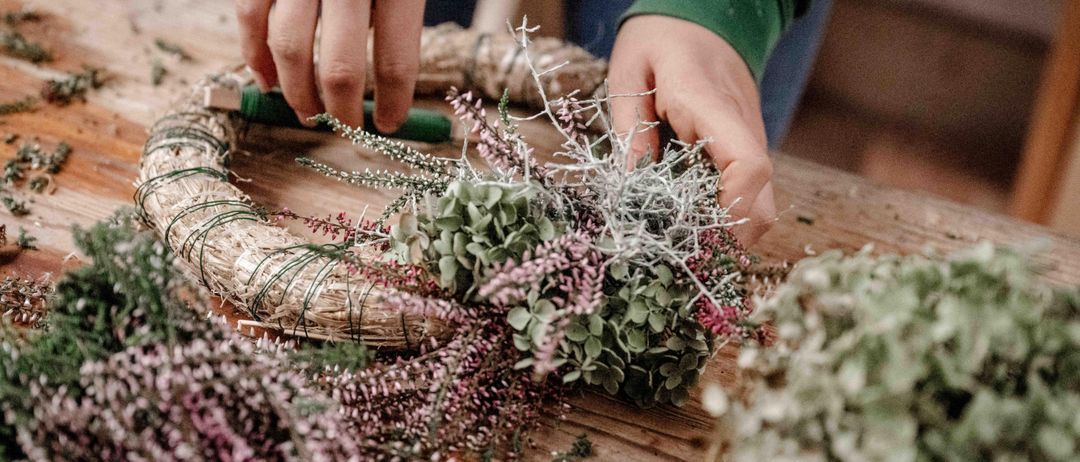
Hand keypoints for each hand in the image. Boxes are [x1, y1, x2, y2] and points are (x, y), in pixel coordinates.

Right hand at [235, 0, 424, 130]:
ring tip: (307, 111)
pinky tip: (267, 76)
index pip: (396, 60)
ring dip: (295, 91)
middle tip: (344, 126)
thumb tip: (388, 72)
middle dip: (340, 109)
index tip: (386, 125)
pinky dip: (253, 52)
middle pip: (339, 65)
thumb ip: (401, 6)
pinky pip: (249, 14)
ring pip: (287, 47)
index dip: (392, 103)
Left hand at [609, 15, 775, 246]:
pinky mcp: (744, 148)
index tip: (698, 235)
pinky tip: (688, 220)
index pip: (748, 164)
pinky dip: (723, 213)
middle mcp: (741, 127)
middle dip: (728, 237)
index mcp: (710, 104)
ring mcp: (749, 139)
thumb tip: (632, 187)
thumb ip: (630, 128)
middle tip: (681, 254)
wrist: (700, 17)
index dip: (732, 209)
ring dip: (726, 229)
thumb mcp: (627, 73)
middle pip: (762, 198)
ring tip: (681, 242)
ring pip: (759, 202)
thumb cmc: (657, 41)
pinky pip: (746, 192)